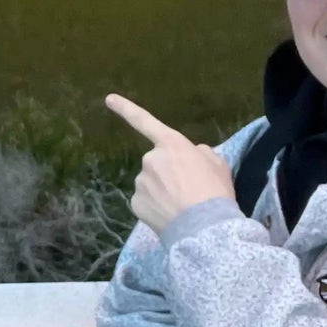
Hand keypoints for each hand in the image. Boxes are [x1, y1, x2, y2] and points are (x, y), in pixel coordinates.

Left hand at [105, 94, 235, 234]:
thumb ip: (201, 153)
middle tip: (189, 190)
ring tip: (182, 205)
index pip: (145, 122)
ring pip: (150, 183)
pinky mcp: (135, 203)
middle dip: (168, 174)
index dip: (126, 108)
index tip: (108, 99)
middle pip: (157, 164)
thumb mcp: (218, 164)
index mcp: (171, 144)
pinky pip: (145, 201)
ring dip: (162, 191)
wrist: (205, 227)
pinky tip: (170, 215)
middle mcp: (150, 159)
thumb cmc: (215, 191)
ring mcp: (140, 182)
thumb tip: (191, 154)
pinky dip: (155, 207)